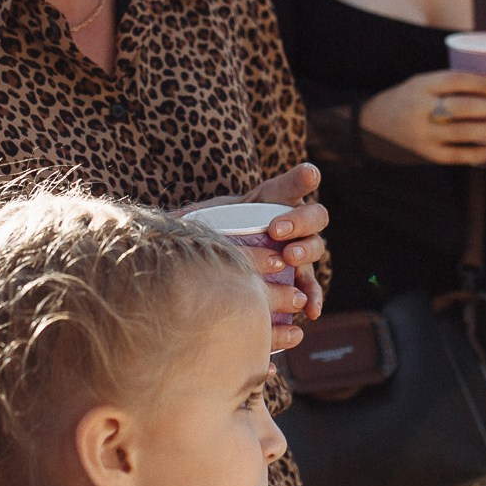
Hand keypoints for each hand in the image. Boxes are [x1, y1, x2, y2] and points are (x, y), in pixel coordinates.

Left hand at [194, 164, 328, 349]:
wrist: (225, 259)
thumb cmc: (217, 230)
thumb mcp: (205, 218)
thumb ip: (191, 217)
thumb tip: (169, 220)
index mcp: (273, 200)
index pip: (292, 184)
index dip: (303, 177)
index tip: (308, 175)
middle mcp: (294, 222)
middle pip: (314, 214)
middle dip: (300, 219)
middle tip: (278, 230)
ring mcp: (300, 249)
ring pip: (316, 246)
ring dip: (306, 251)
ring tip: (291, 259)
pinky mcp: (299, 278)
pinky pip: (310, 287)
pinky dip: (313, 297)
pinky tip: (311, 311)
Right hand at [357, 70, 485, 164]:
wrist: (372, 124)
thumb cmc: (407, 99)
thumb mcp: (421, 83)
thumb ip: (450, 83)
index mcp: (421, 86)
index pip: (455, 81)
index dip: (483, 83)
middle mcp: (420, 110)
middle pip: (463, 108)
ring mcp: (422, 134)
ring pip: (463, 133)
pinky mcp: (425, 154)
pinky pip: (456, 156)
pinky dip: (478, 154)